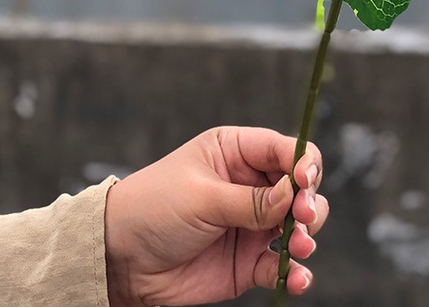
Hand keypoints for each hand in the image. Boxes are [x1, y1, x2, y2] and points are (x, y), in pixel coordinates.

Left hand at [104, 127, 327, 305]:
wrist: (119, 260)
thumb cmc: (154, 208)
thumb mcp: (201, 197)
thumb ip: (250, 200)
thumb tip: (293, 195)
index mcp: (238, 152)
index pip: (286, 150)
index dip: (303, 163)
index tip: (304, 183)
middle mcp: (252, 185)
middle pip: (301, 188)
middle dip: (309, 202)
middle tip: (301, 219)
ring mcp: (253, 224)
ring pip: (299, 225)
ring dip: (306, 236)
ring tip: (297, 248)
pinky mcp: (249, 262)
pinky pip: (282, 265)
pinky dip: (296, 272)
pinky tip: (297, 277)